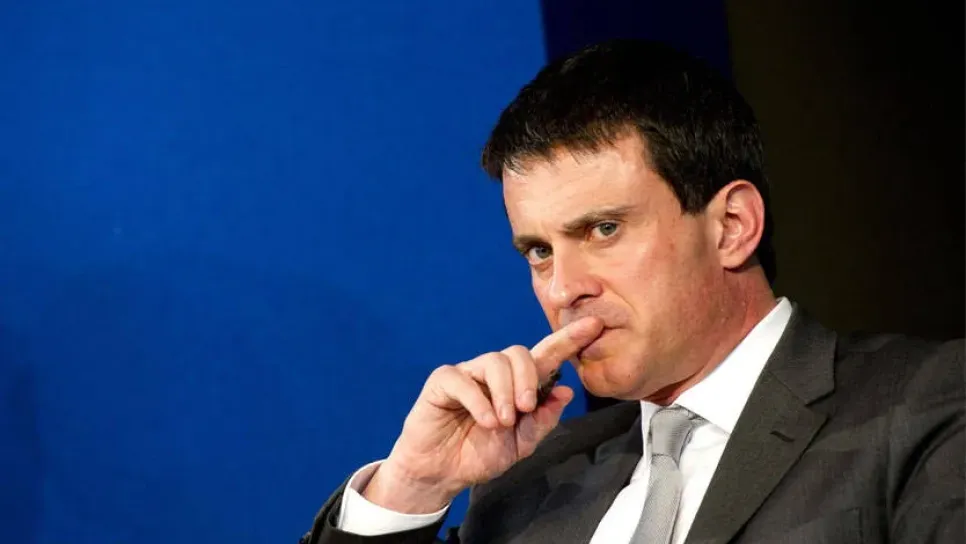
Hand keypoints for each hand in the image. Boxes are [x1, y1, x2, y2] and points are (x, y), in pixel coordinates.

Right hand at [361, 316, 603, 513]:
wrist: (442, 474)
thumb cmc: (479, 454)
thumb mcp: (521, 445)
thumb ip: (543, 420)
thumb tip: (567, 391)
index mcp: (517, 385)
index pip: (546, 356)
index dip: (569, 340)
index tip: (594, 324)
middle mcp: (494, 374)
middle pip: (519, 352)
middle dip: (528, 379)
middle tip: (526, 408)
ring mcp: (468, 374)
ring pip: (494, 361)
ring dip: (504, 392)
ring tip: (503, 422)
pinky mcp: (443, 381)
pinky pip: (463, 379)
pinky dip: (479, 402)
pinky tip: (486, 421)